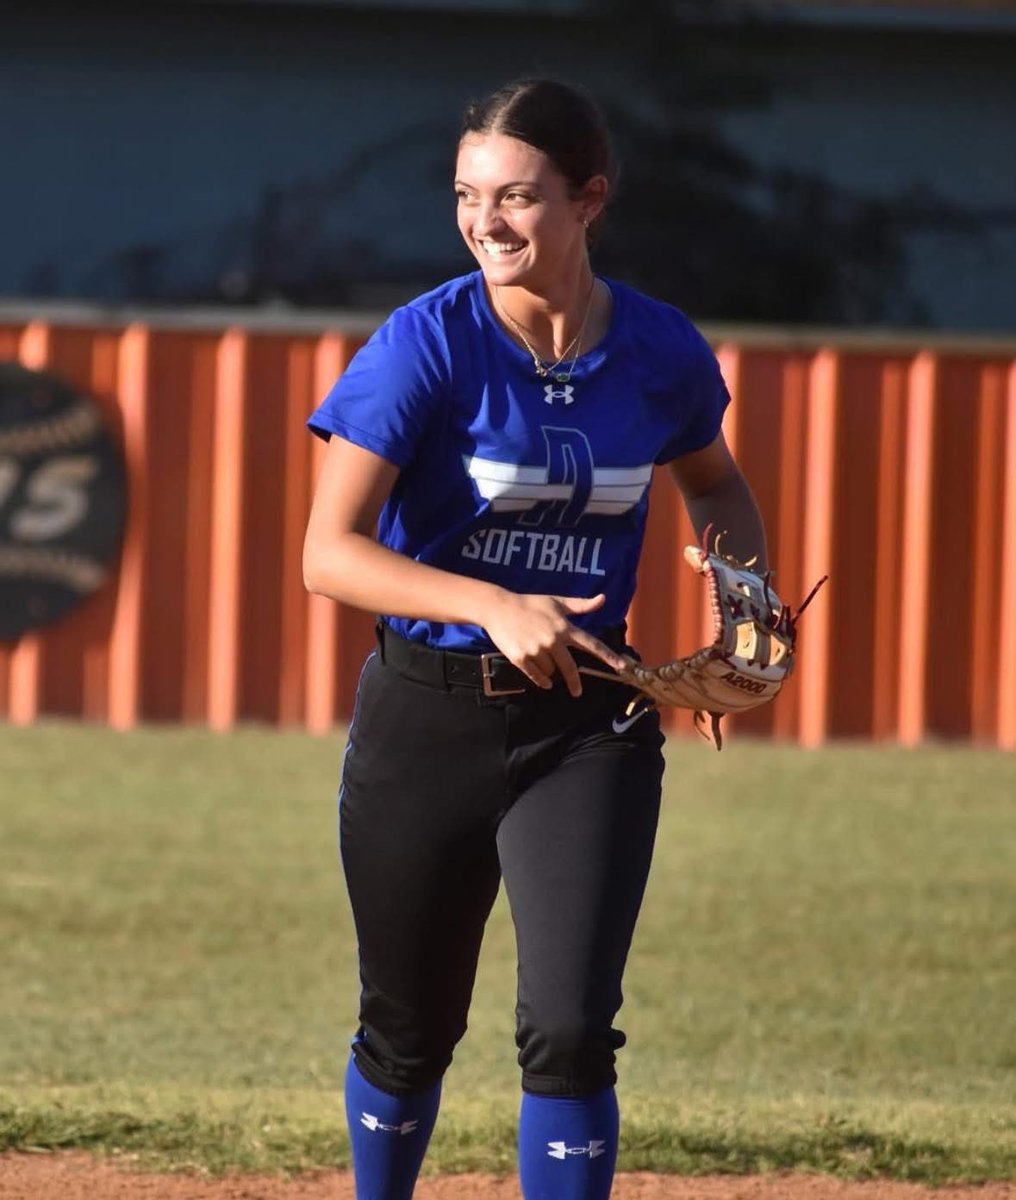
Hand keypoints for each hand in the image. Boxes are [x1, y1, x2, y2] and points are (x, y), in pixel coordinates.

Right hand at [479, 590, 628, 696]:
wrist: (498, 608)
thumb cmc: (530, 603)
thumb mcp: (557, 601)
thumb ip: (580, 605)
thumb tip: (603, 599)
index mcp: (564, 627)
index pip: (591, 644)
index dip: (607, 656)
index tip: (621, 667)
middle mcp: (553, 640)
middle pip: (570, 668)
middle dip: (574, 682)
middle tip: (577, 691)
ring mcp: (536, 650)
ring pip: (551, 671)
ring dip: (550, 670)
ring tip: (540, 656)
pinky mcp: (521, 658)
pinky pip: (536, 676)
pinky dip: (540, 680)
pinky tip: (542, 680)